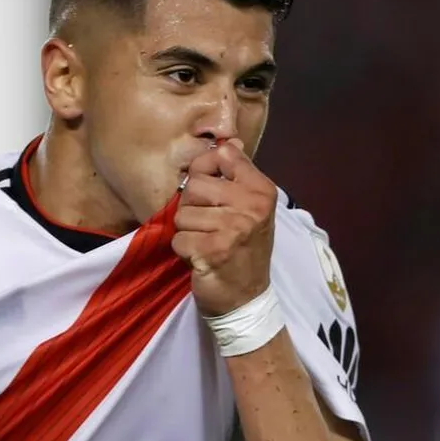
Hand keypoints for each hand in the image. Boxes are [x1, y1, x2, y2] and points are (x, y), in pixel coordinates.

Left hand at [171, 139, 278, 316]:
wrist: (247, 299)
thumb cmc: (244, 250)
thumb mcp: (251, 208)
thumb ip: (237, 175)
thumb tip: (228, 141)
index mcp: (261, 190)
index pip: (222, 155)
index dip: (205, 169)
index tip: (210, 190)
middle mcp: (251, 206)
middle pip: (195, 184)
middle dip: (192, 206)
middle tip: (207, 225)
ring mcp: (233, 229)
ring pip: (183, 213)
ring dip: (188, 231)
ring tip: (206, 242)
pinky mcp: (212, 251)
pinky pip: (178, 238)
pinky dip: (183, 251)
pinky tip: (201, 258)